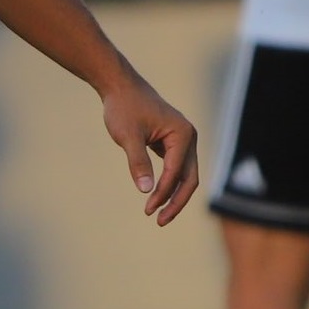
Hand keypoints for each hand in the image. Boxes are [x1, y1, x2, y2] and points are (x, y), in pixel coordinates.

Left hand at [100, 71, 198, 226]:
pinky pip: (175, 168)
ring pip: (184, 175)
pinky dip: (168, 183)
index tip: (148, 210)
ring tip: (157, 215)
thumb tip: (147, 191)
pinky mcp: (173, 142)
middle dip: (175, 201)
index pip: (176, 172)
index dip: (163, 193)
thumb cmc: (123, 108)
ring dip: (172, 195)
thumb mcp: (127, 137)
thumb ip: (138, 163)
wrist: (119, 87)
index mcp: (183, 134)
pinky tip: (156, 197)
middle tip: (159, 221)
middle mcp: (188, 137)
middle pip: (189, 178)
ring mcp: (183, 140)